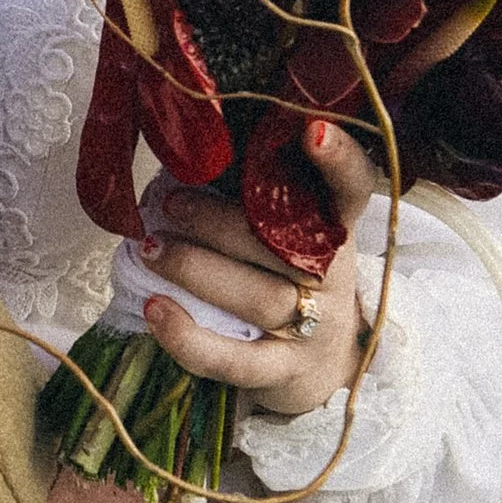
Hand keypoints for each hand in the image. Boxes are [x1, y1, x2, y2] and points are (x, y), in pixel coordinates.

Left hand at [136, 124, 376, 418]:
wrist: (319, 368)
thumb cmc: (287, 279)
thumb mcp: (288, 233)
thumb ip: (258, 193)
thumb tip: (194, 138)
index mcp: (335, 230)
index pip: (352, 190)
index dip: (340, 161)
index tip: (315, 129)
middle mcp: (333, 278)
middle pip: (286, 246)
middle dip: (219, 221)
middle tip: (168, 204)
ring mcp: (313, 329)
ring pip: (260, 298)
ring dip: (198, 270)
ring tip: (149, 249)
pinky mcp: (283, 373)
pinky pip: (237, 361)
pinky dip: (191, 338)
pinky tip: (154, 310)